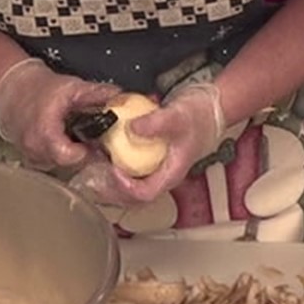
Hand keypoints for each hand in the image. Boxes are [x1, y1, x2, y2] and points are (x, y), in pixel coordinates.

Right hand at [0, 58, 121, 169]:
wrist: (14, 90)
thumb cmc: (40, 88)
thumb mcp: (71, 87)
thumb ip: (96, 94)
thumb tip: (121, 97)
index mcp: (44, 133)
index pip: (68, 157)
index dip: (86, 153)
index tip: (97, 143)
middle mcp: (35, 149)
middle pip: (68, 164)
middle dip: (84, 155)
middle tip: (95, 143)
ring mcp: (32, 156)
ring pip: (60, 166)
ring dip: (73, 156)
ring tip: (81, 140)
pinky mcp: (32, 159)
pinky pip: (52, 164)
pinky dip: (63, 156)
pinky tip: (68, 142)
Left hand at [70, 82, 225, 206]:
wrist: (210, 106)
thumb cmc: (198, 115)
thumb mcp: (176, 117)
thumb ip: (154, 124)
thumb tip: (130, 129)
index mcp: (171, 173)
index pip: (145, 193)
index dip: (126, 188)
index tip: (113, 171)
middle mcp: (163, 174)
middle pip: (134, 196)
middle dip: (112, 190)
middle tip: (94, 176)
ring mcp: (157, 167)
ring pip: (131, 185)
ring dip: (111, 180)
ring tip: (95, 166)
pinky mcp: (152, 158)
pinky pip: (131, 169)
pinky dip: (117, 165)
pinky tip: (105, 153)